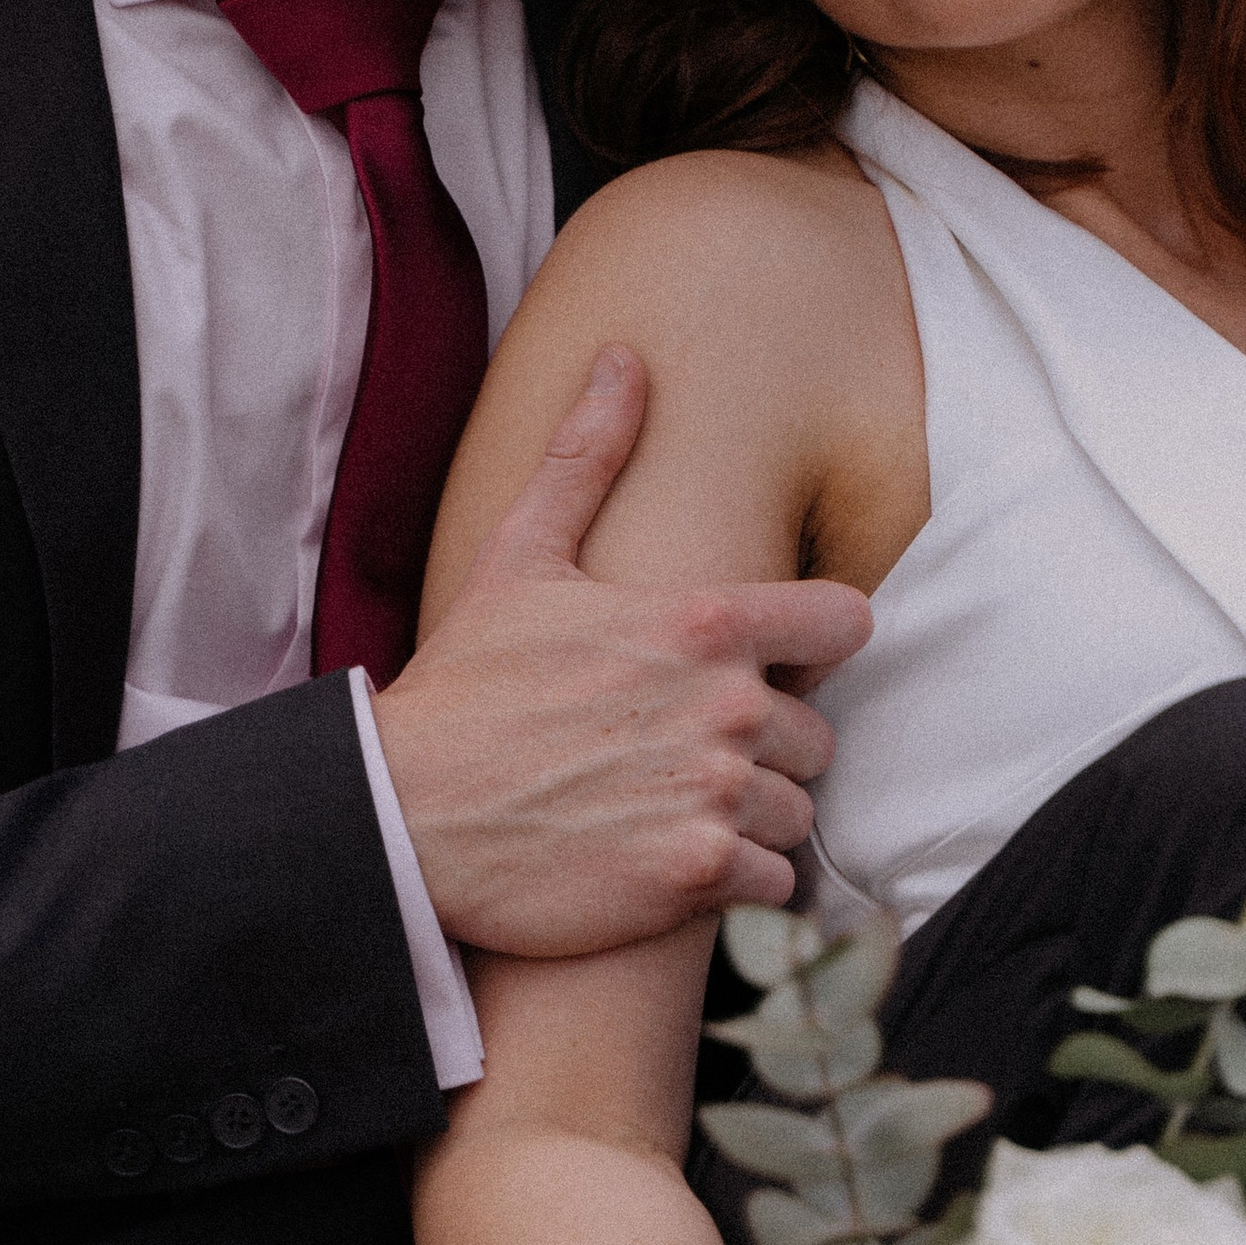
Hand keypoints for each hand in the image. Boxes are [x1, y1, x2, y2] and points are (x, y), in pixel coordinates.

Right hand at [373, 350, 871, 956]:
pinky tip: (677, 868)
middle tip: (691, 755)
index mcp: (702, 620)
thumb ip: (590, 457)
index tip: (778, 666)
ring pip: (796, 814)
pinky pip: (773, 886)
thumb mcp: (521, 556)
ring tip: (679, 812)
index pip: (846, 623)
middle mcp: (725, 705)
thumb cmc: (464, 686)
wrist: (399, 816)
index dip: (816, 646)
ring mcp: (712, 795)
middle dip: (768, 748)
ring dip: (753, 820)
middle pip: (819, 736)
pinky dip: (738, 885)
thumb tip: (627, 358)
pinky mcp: (692, 878)